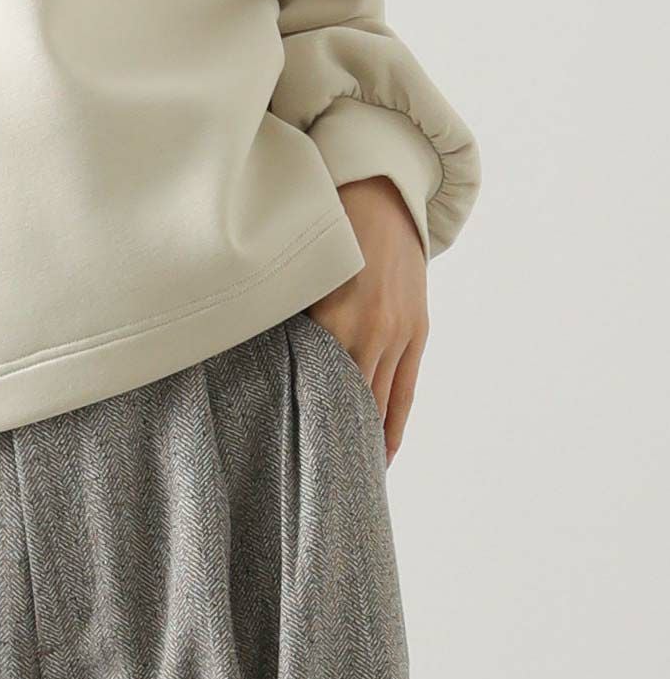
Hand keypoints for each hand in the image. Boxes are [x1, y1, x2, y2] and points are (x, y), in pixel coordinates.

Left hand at [308, 174, 428, 467]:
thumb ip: (287, 316)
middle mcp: (371, 331)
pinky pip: (406, 393)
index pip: (317, 386)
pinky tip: (381, 456)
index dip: (304, 421)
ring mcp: (400, 334)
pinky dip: (393, 427)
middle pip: (350, 403)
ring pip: (379, 404)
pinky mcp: (418, 333)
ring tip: (346, 480)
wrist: (381, 195)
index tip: (287, 456)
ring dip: (363, 440)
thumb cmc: (325, 230)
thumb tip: (259, 356)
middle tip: (314, 482)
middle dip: (333, 440)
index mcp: (334, 316)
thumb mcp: (301, 272)